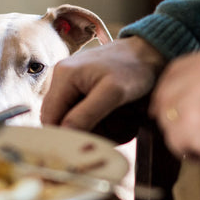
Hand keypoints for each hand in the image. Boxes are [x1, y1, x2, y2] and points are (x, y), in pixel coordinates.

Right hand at [40, 36, 166, 139]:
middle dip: (85, 131)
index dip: (63, 137)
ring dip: (98, 127)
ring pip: (74, 120)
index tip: (85, 148)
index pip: (49, 117)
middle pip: (61, 121)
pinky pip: (84, 113)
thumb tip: (64, 134)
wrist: (149, 51)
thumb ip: (86, 114)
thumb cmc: (134, 68)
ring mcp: (72, 84)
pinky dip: (102, 121)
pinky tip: (120, 115)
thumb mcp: (112, 93)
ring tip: (122, 119)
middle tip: (112, 131)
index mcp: (63, 76)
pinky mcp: (83, 89)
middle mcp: (62, 79)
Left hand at [149, 44, 199, 185]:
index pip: (175, 71)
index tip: (175, 113)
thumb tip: (181, 97)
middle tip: (197, 136)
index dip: (171, 95)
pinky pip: (173, 141)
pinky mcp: (193, 123)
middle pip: (164, 95)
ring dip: (181, 137)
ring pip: (166, 119)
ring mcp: (198, 95)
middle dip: (173, 118)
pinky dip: (188, 152)